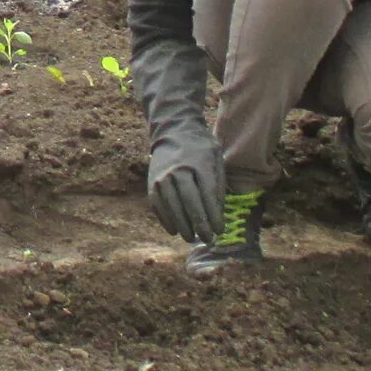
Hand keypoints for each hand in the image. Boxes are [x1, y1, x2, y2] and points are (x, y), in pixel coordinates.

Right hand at [147, 126, 225, 241]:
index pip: (208, 195)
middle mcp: (179, 171)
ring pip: (172, 206)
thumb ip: (218, 183)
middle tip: (207, 239)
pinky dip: (165, 219)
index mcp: (199, 164)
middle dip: (199, 224)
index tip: (219, 231)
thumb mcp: (216, 158)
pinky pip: (157, 205)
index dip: (213, 216)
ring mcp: (162, 176)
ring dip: (182, 225)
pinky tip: (173, 230)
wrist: (173, 131)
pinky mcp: (152, 182)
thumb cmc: (200, 148)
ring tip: (191, 238)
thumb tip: (217, 213)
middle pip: (189, 202)